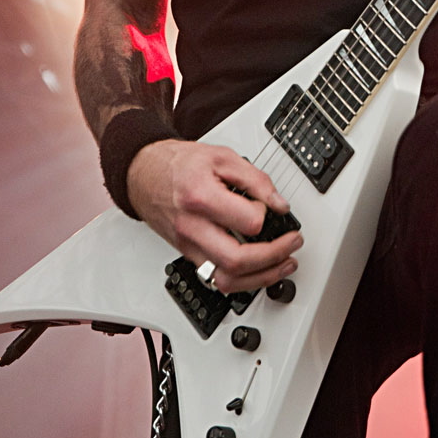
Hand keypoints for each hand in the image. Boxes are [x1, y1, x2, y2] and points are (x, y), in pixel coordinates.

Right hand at [127, 139, 302, 293]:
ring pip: (226, 280)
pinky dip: (243, 280)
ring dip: (262, 278)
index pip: (247, 222)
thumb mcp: (222, 157)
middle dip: (273, 257)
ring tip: (284, 265)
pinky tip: (261, 270)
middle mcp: (192, 227)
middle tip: (292, 244)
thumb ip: (255, 180)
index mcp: (201, 197)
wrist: (144, 173)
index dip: (268, 215)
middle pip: (236, 260)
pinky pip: (217, 279)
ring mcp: (188, 245)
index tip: (276, 209)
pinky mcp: (188, 254)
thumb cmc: (180, 164)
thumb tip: (279, 204)